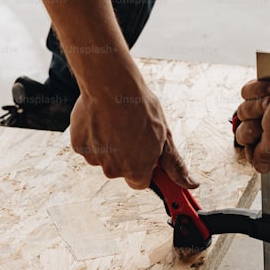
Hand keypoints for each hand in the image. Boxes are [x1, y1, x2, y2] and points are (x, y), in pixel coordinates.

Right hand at [69, 83, 197, 189]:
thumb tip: (190, 184)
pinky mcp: (79, 146)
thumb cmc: (139, 108)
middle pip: (121, 170)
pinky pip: (88, 145)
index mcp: (136, 171)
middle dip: (126, 154)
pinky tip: (102, 119)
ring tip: (117, 121)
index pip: (141, 182)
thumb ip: (175, 165)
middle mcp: (113, 170)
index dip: (144, 167)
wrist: (111, 85)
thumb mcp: (165, 137)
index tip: (146, 155)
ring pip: (104, 157)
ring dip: (109, 144)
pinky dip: (94, 135)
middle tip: (132, 131)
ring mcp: (94, 158)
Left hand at [233, 52, 269, 173]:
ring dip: (257, 105)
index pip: (261, 161)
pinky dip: (258, 89)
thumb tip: (260, 168)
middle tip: (266, 122)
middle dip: (252, 126)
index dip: (253, 154)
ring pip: (243, 113)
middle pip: (245, 136)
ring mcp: (268, 109)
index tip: (255, 145)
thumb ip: (264, 157)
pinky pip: (246, 93)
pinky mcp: (263, 91)